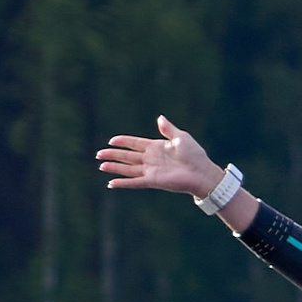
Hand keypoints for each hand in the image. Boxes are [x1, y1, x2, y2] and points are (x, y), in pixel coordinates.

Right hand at [97, 115, 222, 197]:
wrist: (202, 172)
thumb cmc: (195, 155)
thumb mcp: (181, 137)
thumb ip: (168, 129)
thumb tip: (160, 118)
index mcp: (156, 147)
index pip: (135, 143)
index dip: (123, 142)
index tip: (111, 141)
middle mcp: (151, 159)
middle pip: (127, 156)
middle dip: (113, 155)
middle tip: (98, 154)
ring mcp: (151, 171)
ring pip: (128, 169)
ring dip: (114, 167)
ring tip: (101, 166)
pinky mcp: (153, 181)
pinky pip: (134, 182)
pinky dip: (123, 183)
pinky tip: (111, 184)